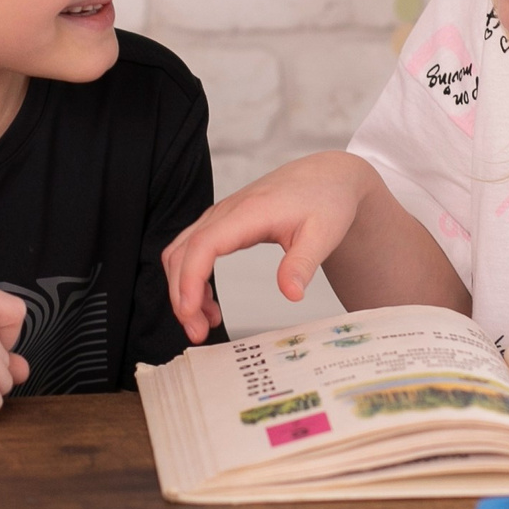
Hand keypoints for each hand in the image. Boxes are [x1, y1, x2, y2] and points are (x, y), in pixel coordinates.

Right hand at [162, 152, 377, 341]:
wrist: (328, 176)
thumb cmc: (325, 199)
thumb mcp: (323, 235)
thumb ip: (303, 264)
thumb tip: (291, 294)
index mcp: (249, 212)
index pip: (204, 245)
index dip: (190, 280)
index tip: (191, 312)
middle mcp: (227, 212)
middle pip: (182, 252)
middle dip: (181, 295)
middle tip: (197, 332)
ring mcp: (221, 216)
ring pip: (181, 252)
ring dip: (183, 289)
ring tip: (202, 323)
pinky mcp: (223, 224)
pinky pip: (193, 251)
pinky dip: (192, 279)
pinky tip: (209, 304)